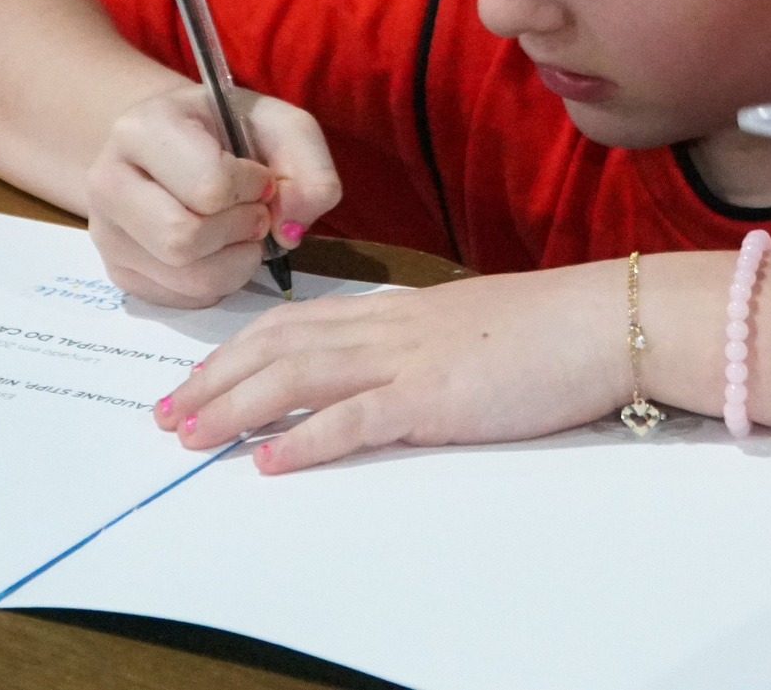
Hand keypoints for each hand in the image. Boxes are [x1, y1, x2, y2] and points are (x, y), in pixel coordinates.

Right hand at [83, 83, 341, 308]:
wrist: (175, 142)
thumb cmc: (230, 130)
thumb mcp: (281, 126)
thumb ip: (309, 168)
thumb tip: (291, 230)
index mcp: (143, 129)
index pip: (207, 187)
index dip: (252, 189)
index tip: (259, 176)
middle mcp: (107, 180)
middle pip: (183, 239)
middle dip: (240, 230)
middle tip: (255, 212)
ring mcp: (106, 233)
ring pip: (185, 277)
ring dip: (235, 262)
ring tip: (241, 231)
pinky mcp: (118, 273)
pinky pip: (181, 299)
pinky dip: (218, 281)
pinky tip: (219, 249)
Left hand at [153, 262, 631, 472]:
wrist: (605, 320)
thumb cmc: (550, 331)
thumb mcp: (468, 330)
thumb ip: (420, 347)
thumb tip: (385, 375)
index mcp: (396, 311)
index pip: (295, 323)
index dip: (237, 350)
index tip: (197, 378)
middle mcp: (389, 327)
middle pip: (278, 345)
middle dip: (215, 379)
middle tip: (166, 413)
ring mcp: (409, 359)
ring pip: (299, 375)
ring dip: (236, 406)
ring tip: (192, 435)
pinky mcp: (434, 397)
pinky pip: (355, 418)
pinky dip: (306, 438)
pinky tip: (269, 459)